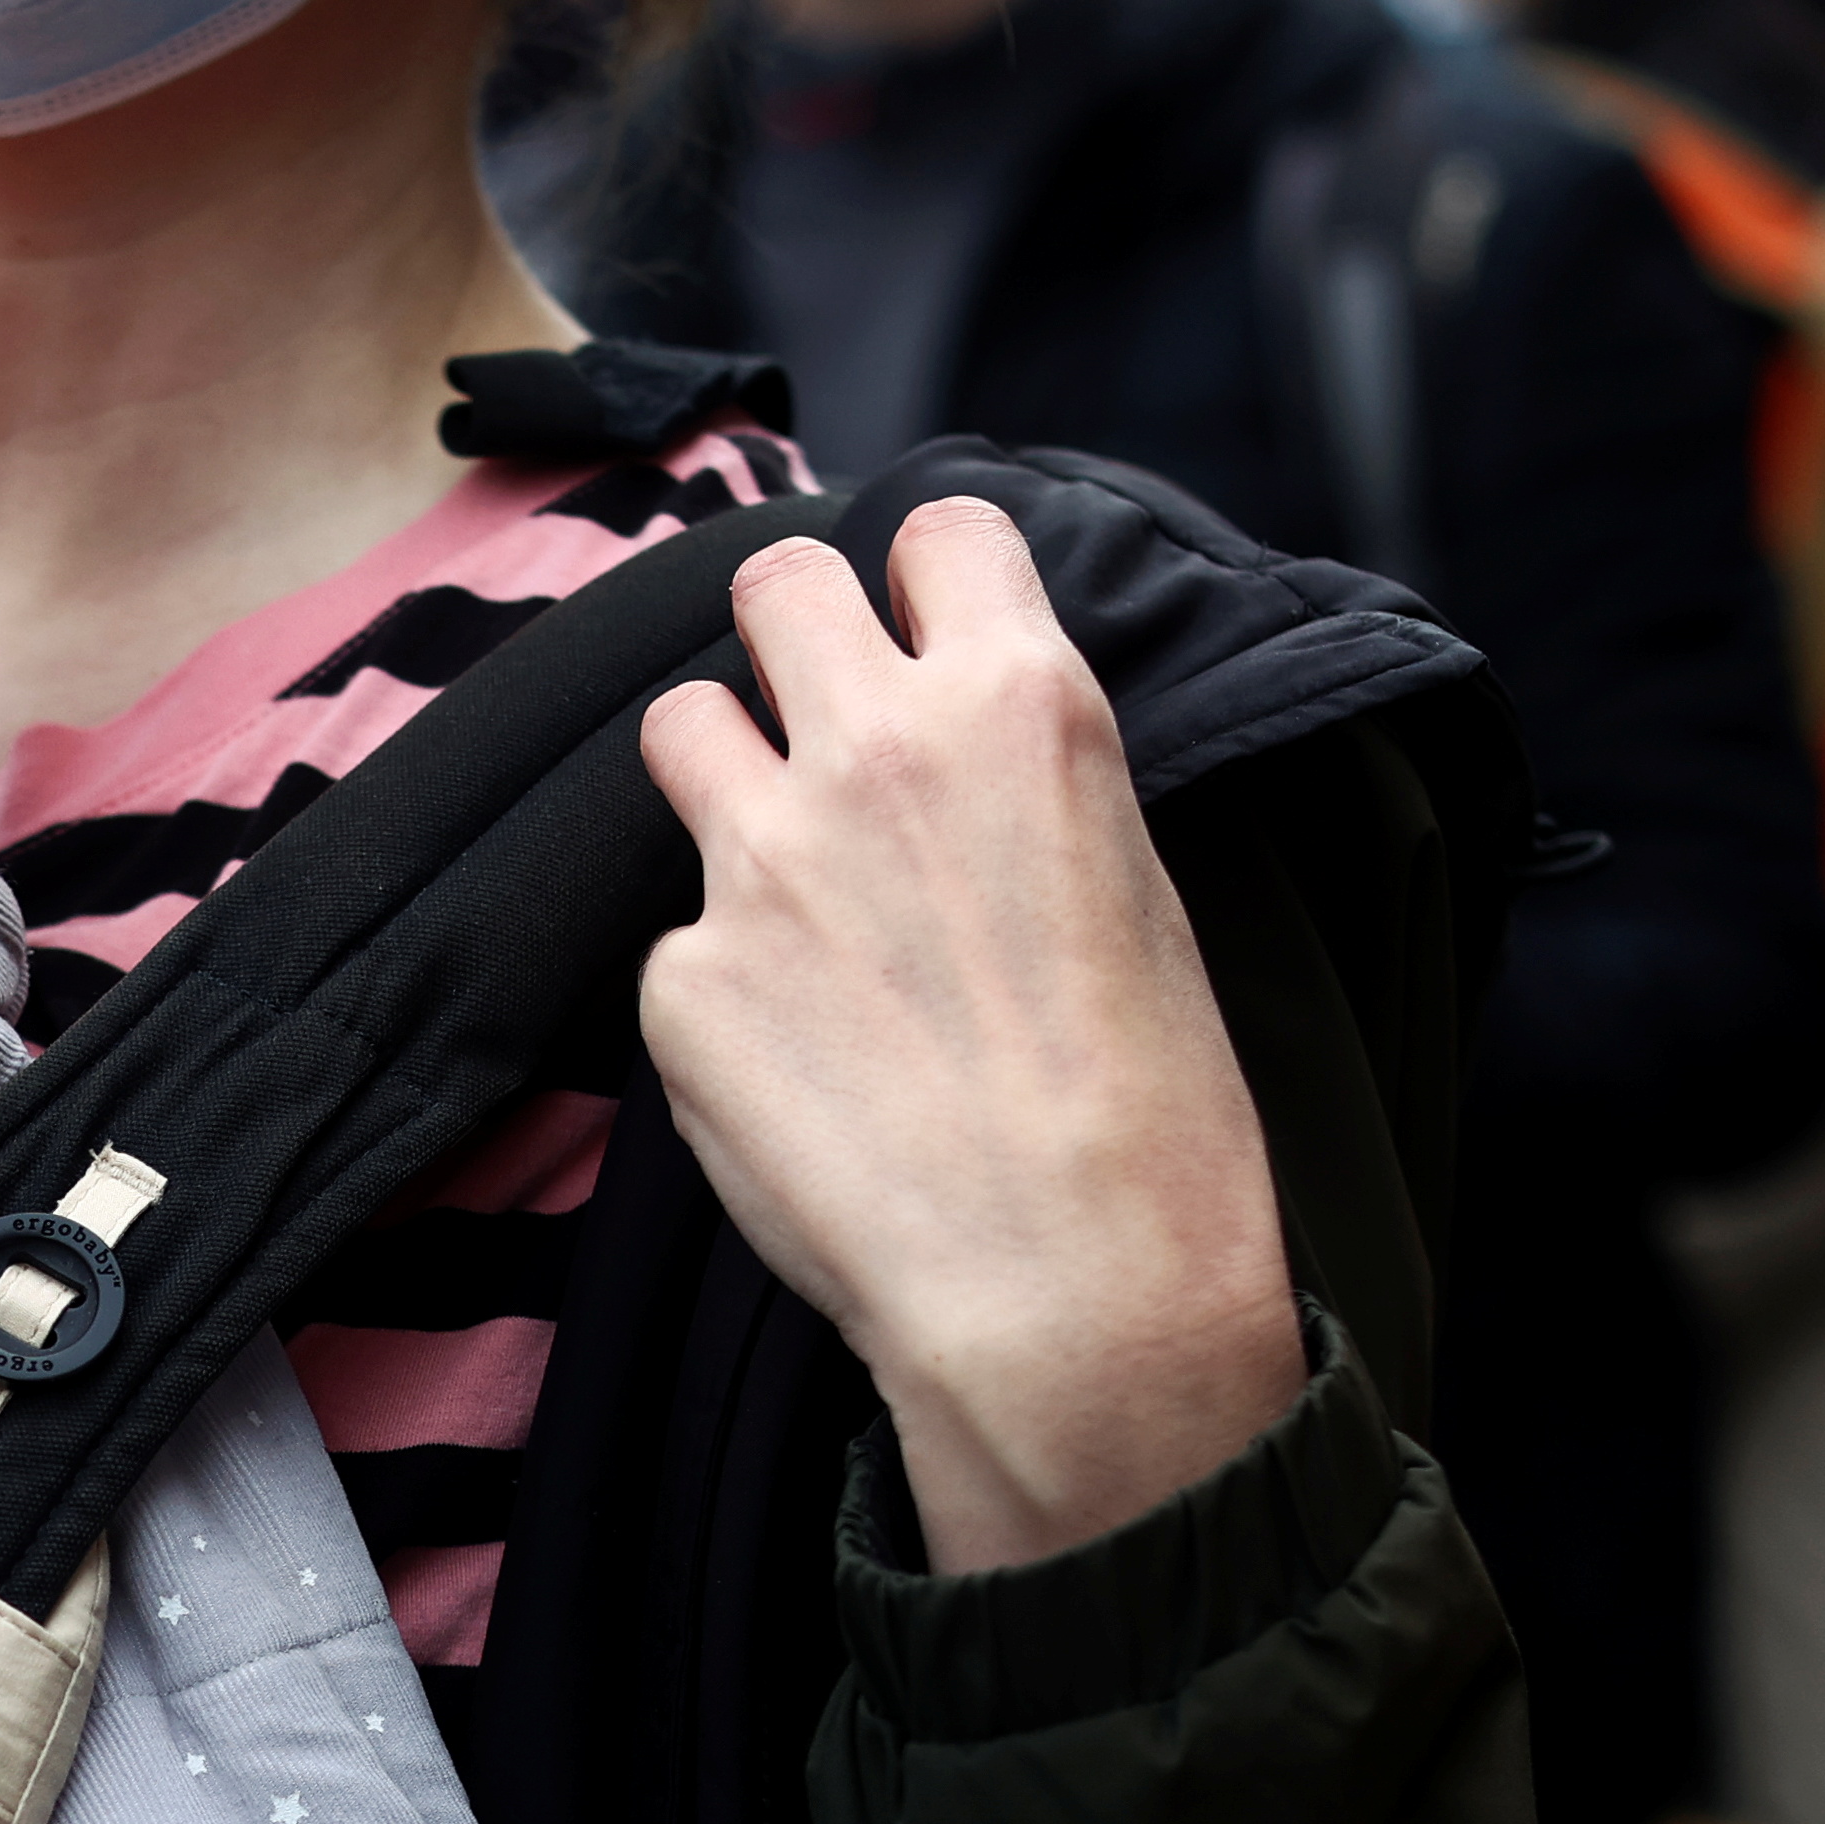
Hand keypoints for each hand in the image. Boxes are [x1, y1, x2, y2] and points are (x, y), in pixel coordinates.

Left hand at [637, 500, 1302, 1572]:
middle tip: (818, 713)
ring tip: (785, 872)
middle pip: (775, 583)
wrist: (1071, 1290)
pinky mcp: (681, 979)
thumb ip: (1020, 780)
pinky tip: (798, 1063)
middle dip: (793, 633)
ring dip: (721, 771)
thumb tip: (952, 749)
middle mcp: (873, 749)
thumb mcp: (1131, 882)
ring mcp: (758, 860)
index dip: (923, 584)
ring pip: (682, 723)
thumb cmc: (1145, 1110)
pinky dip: (723, 983)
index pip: (935, 533)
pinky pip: (680, 937)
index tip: (920, 630)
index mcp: (1018, 704)